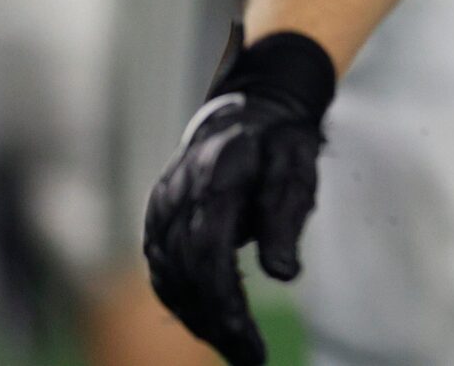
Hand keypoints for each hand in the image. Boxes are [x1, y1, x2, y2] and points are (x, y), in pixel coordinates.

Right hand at [145, 32, 334, 364]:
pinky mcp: (157, 222)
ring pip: (169, 278)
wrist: (249, 112)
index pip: (207, 252)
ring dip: (198, 319)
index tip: (247, 337)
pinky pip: (163, 272)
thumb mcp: (297, 169)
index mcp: (212, 179)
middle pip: (186, 273)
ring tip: (235, 349)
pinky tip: (210, 325)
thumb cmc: (280, 143)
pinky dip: (184, 302)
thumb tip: (283, 275)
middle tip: (248, 357)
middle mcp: (174, 197)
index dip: (224, 301)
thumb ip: (287, 218)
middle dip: (215, 322)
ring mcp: (159, 210)